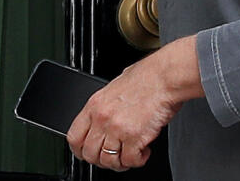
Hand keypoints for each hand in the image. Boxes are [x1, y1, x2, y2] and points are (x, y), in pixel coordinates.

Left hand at [66, 36, 202, 170]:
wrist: (165, 77)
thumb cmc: (146, 77)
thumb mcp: (115, 85)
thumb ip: (106, 104)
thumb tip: (105, 116)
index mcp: (94, 105)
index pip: (74, 137)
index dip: (81, 150)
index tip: (88, 153)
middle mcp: (102, 118)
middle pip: (90, 154)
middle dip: (102, 160)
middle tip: (114, 156)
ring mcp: (117, 129)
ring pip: (108, 161)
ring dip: (120, 162)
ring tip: (130, 154)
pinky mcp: (135, 137)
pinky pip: (130, 160)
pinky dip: (138, 160)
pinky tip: (144, 150)